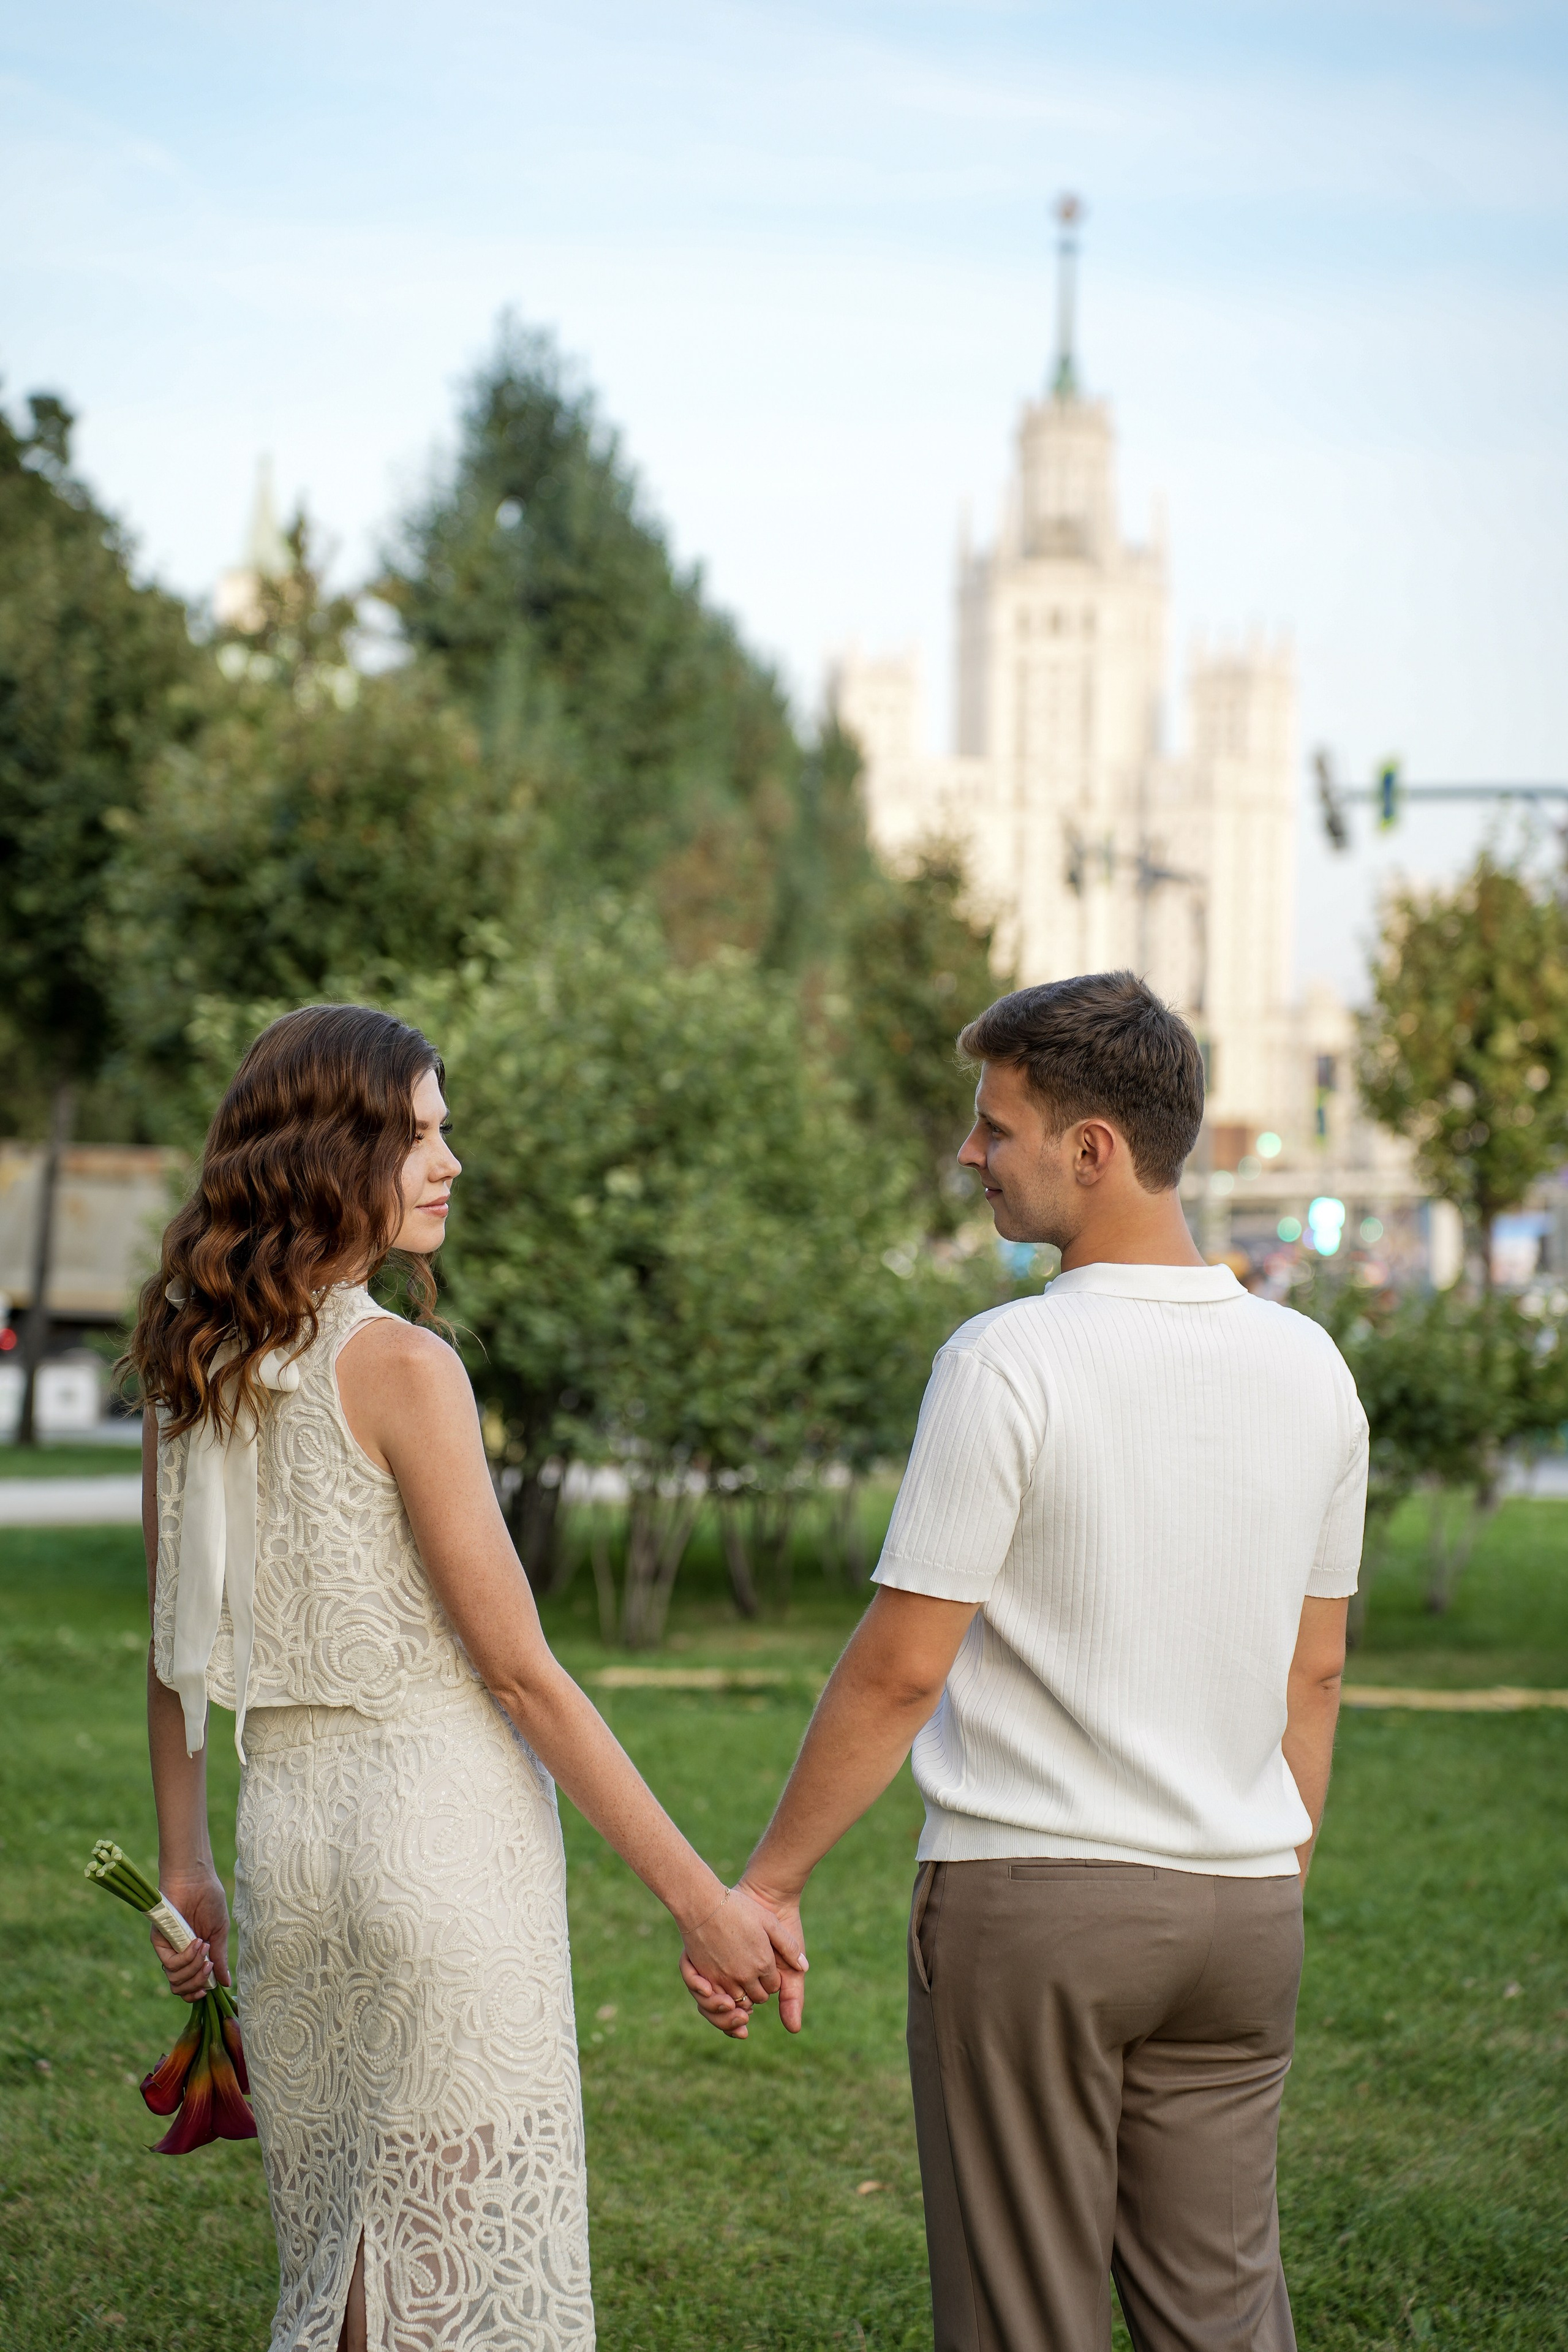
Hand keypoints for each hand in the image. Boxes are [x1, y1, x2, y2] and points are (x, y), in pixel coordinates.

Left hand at [150, 1865, 229, 1999]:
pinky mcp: (159, 1941)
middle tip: (210, 1967)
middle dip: (198, 1983)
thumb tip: (226, 1983)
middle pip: (181, 1988)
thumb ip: (220, 1959)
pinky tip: (197, 1943)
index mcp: (193, 1956)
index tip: (210, 1990)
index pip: (189, 1985)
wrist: (196, 1879)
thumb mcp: (219, 1933)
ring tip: (205, 1949)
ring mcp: (168, 1950)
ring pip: (175, 1980)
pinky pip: (170, 1963)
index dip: (197, 1993)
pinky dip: (187, 1958)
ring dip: (194, 1969)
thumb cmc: (209, 1901)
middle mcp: (178, 1956)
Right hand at [680, 1883, 806, 2038]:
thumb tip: (803, 1966)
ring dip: (743, 1992)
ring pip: (740, 2000)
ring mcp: (725, 1979)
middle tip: (754, 1972)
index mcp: (763, 1963)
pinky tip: (725, 1978)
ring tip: (740, 1975)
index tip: (765, 1966)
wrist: (703, 1904)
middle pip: (759, 1996)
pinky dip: (725, 1994)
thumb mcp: (769, 1921)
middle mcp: (746, 1976)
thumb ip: (789, 1946)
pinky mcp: (707, 1978)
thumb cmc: (738, 1908)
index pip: (773, 1986)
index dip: (771, 1977)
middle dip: (759, 1987)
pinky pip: (721, 1998)